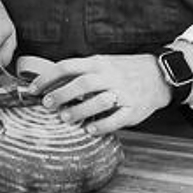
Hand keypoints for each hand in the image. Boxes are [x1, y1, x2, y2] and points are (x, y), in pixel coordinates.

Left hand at [32, 54, 168, 135]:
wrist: (159, 75)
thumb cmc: (124, 71)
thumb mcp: (103, 63)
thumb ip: (82, 72)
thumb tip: (51, 83)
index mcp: (98, 63)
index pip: (68, 66)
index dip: (48, 78)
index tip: (33, 89)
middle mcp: (110, 76)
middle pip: (82, 83)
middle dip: (61, 94)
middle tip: (47, 104)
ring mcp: (123, 93)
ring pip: (99, 101)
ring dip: (80, 110)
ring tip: (66, 118)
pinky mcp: (133, 109)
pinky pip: (116, 119)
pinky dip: (101, 125)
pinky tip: (89, 130)